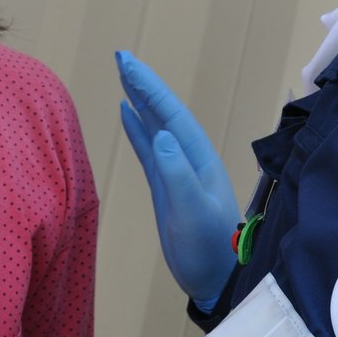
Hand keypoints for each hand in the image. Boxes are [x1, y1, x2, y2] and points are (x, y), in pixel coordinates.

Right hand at [116, 50, 238, 310]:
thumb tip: (160, 135)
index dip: (150, 87)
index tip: (128, 63)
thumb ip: (178, 174)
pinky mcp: (166, 185)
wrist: (218, 279)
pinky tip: (126, 112)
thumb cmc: (209, 249)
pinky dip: (137, 127)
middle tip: (120, 56)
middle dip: (143, 83)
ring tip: (122, 75)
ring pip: (155, 124)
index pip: (171, 113)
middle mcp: (189, 157)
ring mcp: (177, 170)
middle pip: (164, 111)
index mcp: (199, 158)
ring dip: (139, 99)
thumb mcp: (193, 212)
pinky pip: (148, 147)